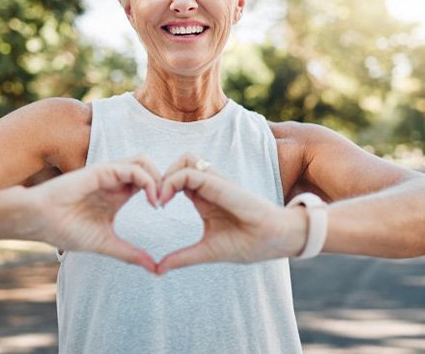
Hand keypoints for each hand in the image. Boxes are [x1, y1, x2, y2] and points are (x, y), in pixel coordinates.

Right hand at [29, 156, 159, 272]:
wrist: (39, 221)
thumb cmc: (66, 230)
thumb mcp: (106, 243)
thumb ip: (130, 253)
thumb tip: (154, 268)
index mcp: (118, 193)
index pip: (148, 182)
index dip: (161, 191)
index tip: (164, 212)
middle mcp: (116, 180)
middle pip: (149, 167)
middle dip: (164, 181)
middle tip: (166, 203)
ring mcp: (109, 173)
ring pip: (143, 162)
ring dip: (157, 178)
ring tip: (158, 201)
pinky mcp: (102, 170)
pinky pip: (132, 168)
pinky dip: (147, 180)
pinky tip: (150, 199)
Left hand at [156, 154, 306, 273]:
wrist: (275, 240)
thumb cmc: (247, 243)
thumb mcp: (206, 251)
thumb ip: (182, 257)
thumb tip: (158, 269)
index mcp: (203, 198)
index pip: (177, 179)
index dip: (161, 188)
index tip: (154, 207)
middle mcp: (208, 186)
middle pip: (179, 164)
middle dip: (161, 176)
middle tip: (153, 200)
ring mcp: (214, 182)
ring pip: (184, 159)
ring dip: (168, 174)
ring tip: (160, 198)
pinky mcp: (219, 183)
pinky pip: (190, 171)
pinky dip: (173, 180)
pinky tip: (166, 199)